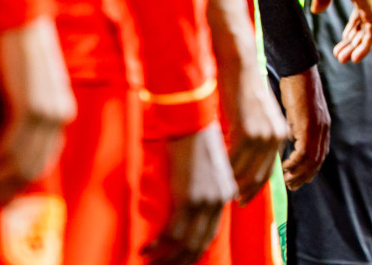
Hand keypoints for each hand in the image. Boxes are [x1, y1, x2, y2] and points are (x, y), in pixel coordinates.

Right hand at [0, 16, 76, 203]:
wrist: (17, 21)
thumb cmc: (12, 55)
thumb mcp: (19, 94)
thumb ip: (14, 124)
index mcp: (63, 114)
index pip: (41, 164)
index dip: (15, 187)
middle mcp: (61, 117)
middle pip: (30, 170)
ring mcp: (48, 114)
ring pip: (17, 164)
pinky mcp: (30, 108)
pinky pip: (6, 149)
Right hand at [141, 124, 235, 264]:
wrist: (192, 121)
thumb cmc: (196, 138)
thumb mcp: (208, 166)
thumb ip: (206, 186)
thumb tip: (189, 201)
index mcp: (225, 193)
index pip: (212, 233)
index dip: (196, 249)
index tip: (181, 259)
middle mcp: (219, 201)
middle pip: (201, 243)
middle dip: (182, 260)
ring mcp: (204, 202)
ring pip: (187, 243)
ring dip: (168, 259)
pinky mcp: (188, 198)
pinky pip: (173, 232)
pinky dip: (158, 245)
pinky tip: (145, 251)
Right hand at [216, 56, 287, 202]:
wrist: (240, 65)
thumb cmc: (243, 87)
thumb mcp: (256, 113)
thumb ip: (255, 133)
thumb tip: (245, 152)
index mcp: (280, 132)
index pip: (268, 168)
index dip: (255, 185)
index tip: (244, 196)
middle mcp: (276, 136)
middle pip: (260, 174)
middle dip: (247, 190)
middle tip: (234, 201)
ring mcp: (263, 134)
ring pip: (246, 170)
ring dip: (234, 183)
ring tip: (222, 191)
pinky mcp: (248, 130)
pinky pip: (235, 159)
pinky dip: (225, 170)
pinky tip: (215, 175)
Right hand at [278, 67, 331, 188]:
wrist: (298, 69)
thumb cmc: (295, 87)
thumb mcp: (297, 112)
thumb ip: (296, 127)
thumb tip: (290, 140)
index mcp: (322, 125)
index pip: (320, 154)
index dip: (310, 168)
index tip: (299, 178)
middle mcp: (323, 128)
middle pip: (318, 160)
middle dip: (305, 176)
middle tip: (292, 186)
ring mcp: (317, 127)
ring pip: (312, 159)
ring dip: (299, 173)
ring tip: (287, 180)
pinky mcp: (308, 125)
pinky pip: (303, 151)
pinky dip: (295, 162)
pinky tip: (285, 166)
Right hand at [311, 0, 371, 62]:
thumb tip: (318, 11)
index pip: (360, 15)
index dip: (351, 30)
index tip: (342, 42)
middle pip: (364, 25)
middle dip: (352, 42)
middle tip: (340, 56)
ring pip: (368, 32)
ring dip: (356, 47)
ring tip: (343, 59)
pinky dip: (364, 47)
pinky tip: (355, 58)